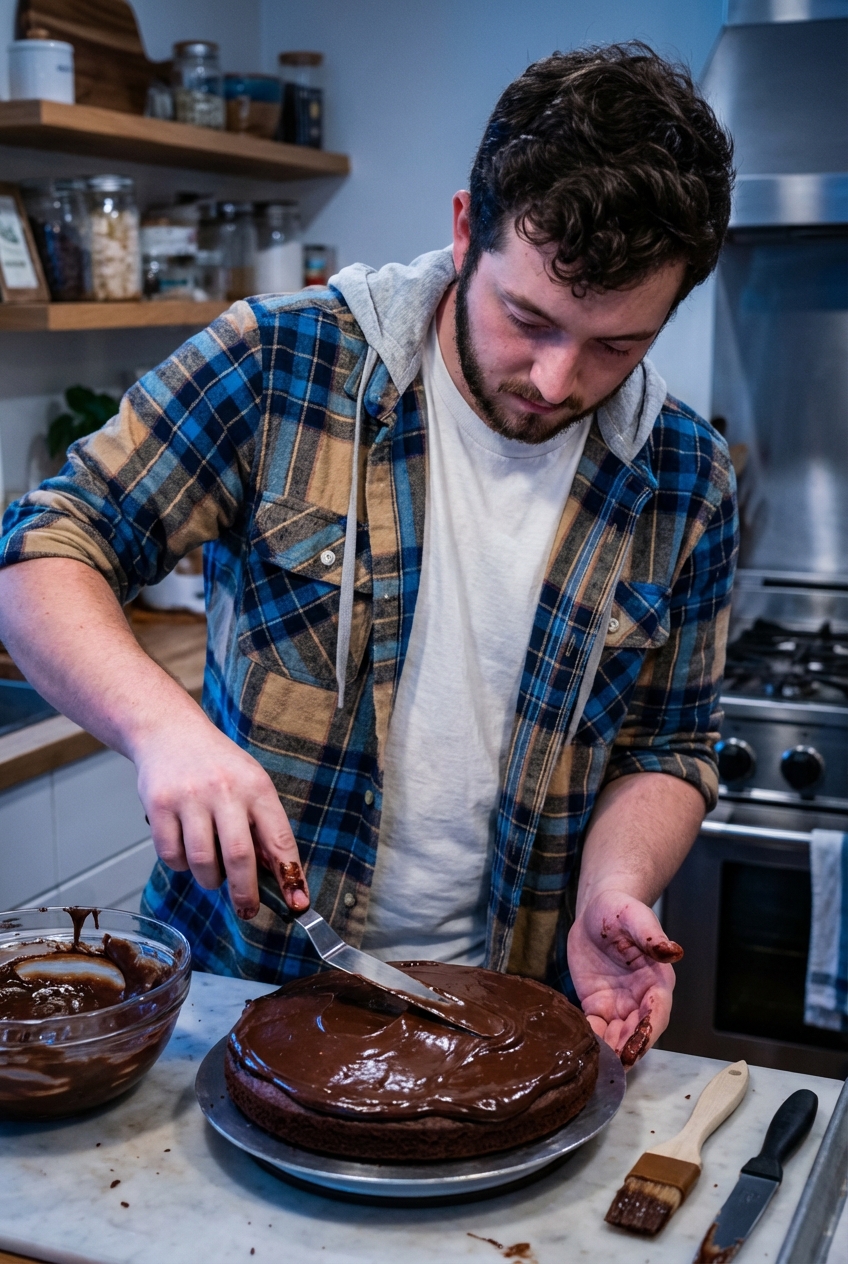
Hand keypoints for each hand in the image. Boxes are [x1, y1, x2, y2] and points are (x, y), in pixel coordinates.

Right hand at [133, 711, 308, 919]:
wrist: (169, 732)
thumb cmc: (216, 764)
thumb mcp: (250, 783)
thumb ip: (262, 825)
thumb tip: (278, 876)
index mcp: (256, 787)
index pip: (280, 838)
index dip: (291, 876)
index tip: (298, 903)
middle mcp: (224, 791)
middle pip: (240, 856)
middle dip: (246, 893)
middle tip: (247, 910)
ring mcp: (189, 798)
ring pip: (203, 862)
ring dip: (210, 880)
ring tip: (213, 873)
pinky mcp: (159, 806)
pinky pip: (172, 855)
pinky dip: (181, 865)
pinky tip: (186, 852)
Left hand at [567, 888, 682, 1067]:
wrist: (596, 911)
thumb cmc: (620, 910)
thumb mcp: (634, 917)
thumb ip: (651, 936)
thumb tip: (673, 951)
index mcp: (657, 980)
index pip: (657, 1013)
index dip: (648, 1034)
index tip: (636, 1050)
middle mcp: (641, 997)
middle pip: (638, 1031)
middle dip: (627, 1050)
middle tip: (613, 1067)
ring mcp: (620, 1004)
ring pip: (618, 1035)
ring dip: (611, 1052)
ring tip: (597, 1066)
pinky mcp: (598, 1004)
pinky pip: (596, 1027)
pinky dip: (592, 1039)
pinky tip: (581, 1049)